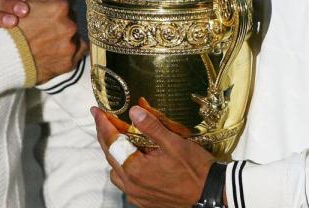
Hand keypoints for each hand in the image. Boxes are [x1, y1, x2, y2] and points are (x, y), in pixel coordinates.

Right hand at [15, 0, 87, 82]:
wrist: (3, 63)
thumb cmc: (9, 29)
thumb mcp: (16, 2)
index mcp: (59, 6)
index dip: (55, 0)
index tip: (48, 5)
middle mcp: (69, 24)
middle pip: (69, 14)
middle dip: (58, 18)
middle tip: (44, 24)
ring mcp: (71, 44)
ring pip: (74, 32)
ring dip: (63, 34)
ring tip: (46, 39)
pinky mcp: (71, 61)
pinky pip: (79, 49)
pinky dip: (69, 49)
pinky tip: (55, 50)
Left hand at [92, 105, 216, 207]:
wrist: (212, 194)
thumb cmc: (195, 169)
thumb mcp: (174, 143)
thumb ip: (151, 127)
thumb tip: (133, 111)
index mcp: (135, 169)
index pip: (111, 142)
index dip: (102, 124)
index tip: (96, 111)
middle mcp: (131, 185)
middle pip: (110, 157)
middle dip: (106, 136)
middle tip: (104, 120)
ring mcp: (137, 196)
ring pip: (116, 172)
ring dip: (114, 155)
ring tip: (120, 139)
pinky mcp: (145, 202)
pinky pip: (126, 183)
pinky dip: (125, 169)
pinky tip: (134, 160)